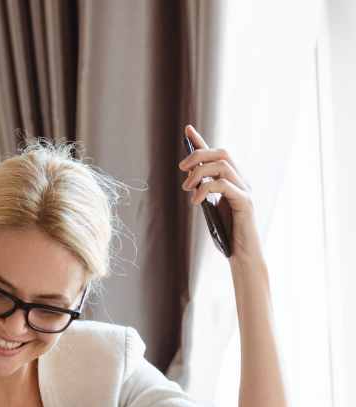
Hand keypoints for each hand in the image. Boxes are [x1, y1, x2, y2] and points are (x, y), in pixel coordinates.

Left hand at [178, 124, 262, 264]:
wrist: (242, 254)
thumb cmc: (226, 233)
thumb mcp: (210, 208)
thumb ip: (205, 192)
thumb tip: (190, 178)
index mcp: (233, 181)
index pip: (217, 154)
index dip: (202, 141)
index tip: (187, 130)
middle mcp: (242, 181)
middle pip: (222, 154)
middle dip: (198, 155)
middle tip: (182, 169)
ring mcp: (245, 190)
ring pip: (223, 166)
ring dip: (200, 173)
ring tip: (187, 189)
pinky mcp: (246, 202)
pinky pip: (225, 185)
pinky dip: (207, 189)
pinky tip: (196, 201)